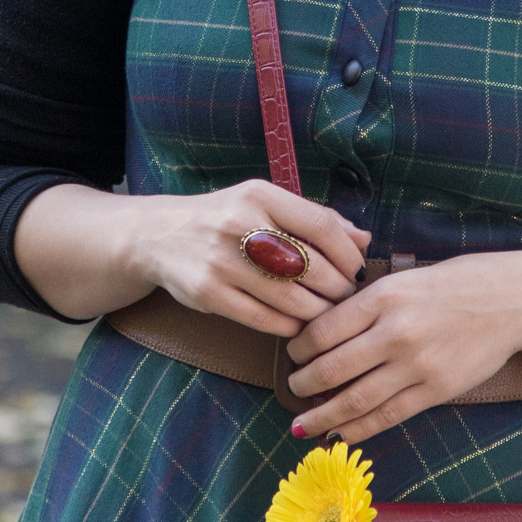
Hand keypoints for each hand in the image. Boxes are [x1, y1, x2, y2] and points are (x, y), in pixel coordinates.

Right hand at [14, 177, 369, 329]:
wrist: (158, 236)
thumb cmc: (226, 219)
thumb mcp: (264, 204)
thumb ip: (314, 219)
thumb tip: (363, 239)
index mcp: (260, 195)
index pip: (322, 226)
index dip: (348, 254)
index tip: (356, 270)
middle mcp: (240, 223)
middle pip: (311, 266)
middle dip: (337, 289)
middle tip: (346, 299)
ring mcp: (221, 260)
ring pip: (291, 298)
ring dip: (317, 312)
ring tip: (327, 314)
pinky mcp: (208, 293)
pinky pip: (264, 318)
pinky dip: (288, 325)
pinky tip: (297, 324)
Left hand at [285, 253, 521, 441]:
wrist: (513, 300)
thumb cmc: (455, 284)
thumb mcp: (404, 279)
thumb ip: (367, 305)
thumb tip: (324, 336)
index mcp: (383, 297)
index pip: (322, 330)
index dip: (299, 349)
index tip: (294, 355)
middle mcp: (396, 332)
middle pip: (331, 369)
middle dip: (303, 385)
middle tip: (294, 390)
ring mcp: (416, 365)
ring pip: (354, 400)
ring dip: (322, 415)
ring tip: (302, 424)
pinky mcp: (436, 390)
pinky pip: (387, 416)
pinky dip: (358, 429)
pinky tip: (339, 433)